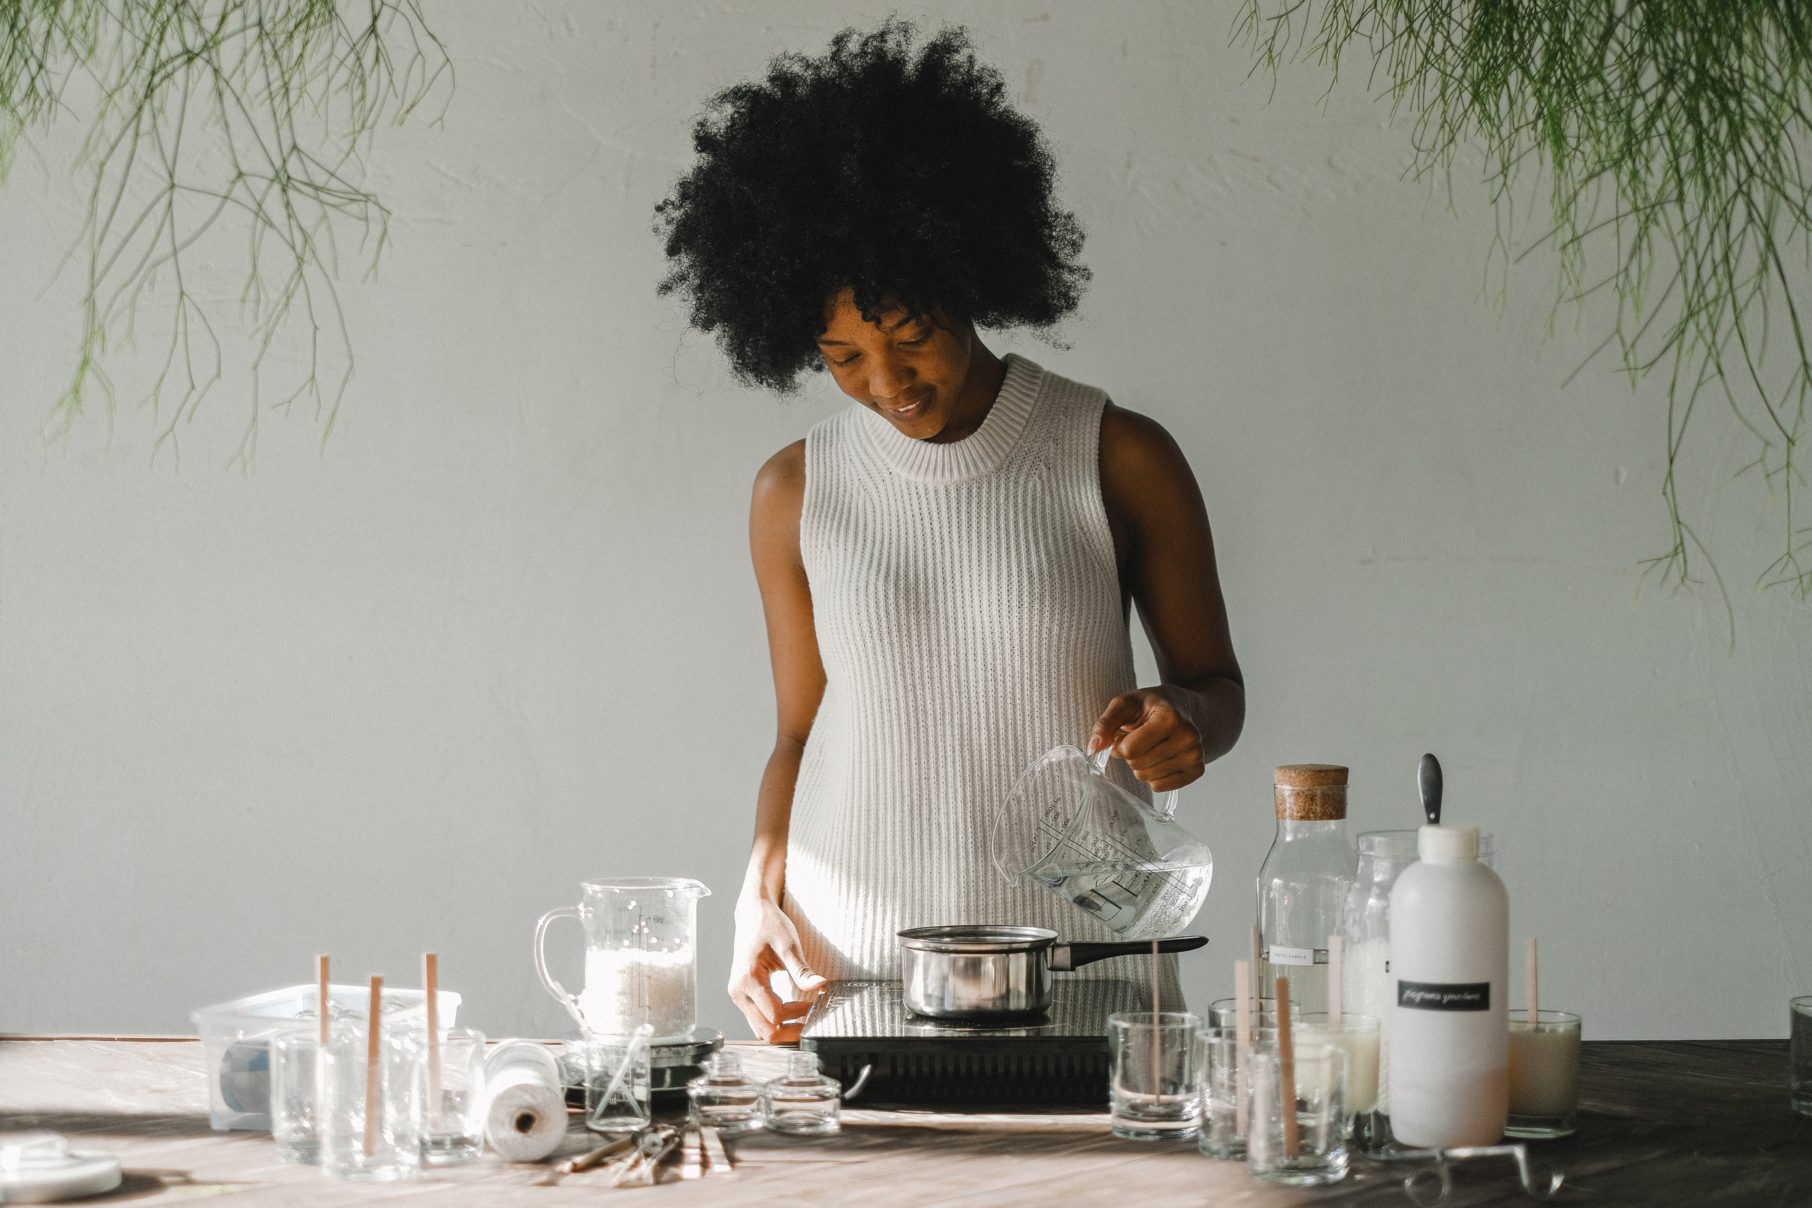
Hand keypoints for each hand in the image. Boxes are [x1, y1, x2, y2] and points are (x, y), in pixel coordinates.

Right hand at [728, 895, 827, 1042]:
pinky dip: (775, 1021)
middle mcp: (738, 991)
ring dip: (782, 1028)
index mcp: (748, 979)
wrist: (751, 913)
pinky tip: (792, 1012)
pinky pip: (758, 1018)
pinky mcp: (742, 995)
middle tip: (811, 1022)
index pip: (774, 1014)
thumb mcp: (788, 945)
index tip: (813, 1004)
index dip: (796, 1014)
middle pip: (765, 1030)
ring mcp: (738, 995)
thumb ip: (802, 970)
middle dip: (789, 1031)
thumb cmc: (768, 925)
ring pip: (760, 1028)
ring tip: (803, 1018)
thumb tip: (821, 986)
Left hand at [1088, 687, 1205, 791]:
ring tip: (1151, 746)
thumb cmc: (1151, 706)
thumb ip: (1106, 723)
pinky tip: (1161, 757)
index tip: (1127, 733)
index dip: (1120, 744)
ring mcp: (1196, 755)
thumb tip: (1093, 748)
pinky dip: (1154, 775)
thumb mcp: (1125, 704)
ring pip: (1148, 777)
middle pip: (1138, 764)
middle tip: (1140, 738)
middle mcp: (1188, 737)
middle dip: (1131, 754)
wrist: (1185, 708)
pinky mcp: (1197, 770)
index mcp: (1169, 717)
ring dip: (1141, 765)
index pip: (1130, 749)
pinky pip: (1160, 787)